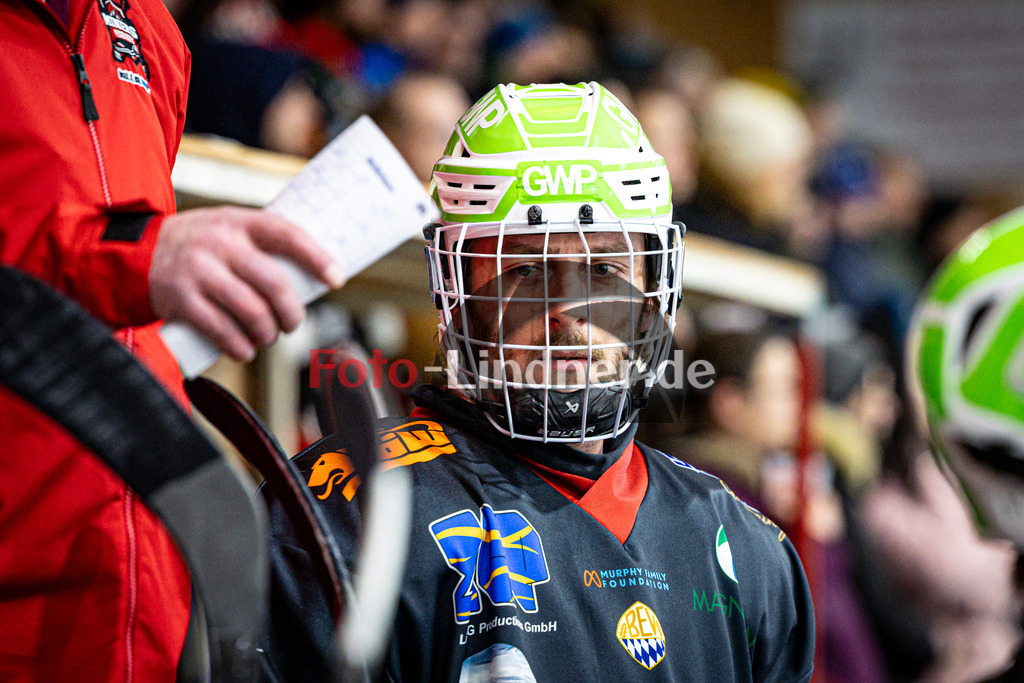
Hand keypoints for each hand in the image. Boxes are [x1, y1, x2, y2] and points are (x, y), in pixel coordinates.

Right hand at [150, 207, 342, 360]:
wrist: (133, 253)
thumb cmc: (197, 246)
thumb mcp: (226, 229)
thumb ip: (260, 247)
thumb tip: (311, 279)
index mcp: (238, 222)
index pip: (286, 234)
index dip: (317, 257)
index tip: (336, 279)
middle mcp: (219, 244)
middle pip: (274, 283)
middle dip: (291, 312)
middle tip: (292, 323)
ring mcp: (198, 273)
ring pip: (252, 313)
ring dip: (268, 334)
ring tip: (267, 337)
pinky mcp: (181, 301)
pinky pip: (223, 332)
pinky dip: (241, 348)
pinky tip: (245, 350)